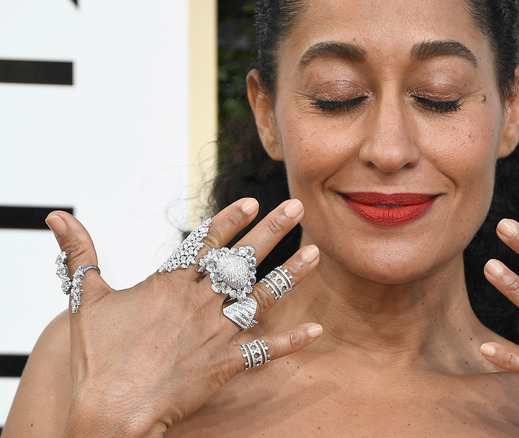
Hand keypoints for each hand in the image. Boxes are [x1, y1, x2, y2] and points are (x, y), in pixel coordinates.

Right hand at [46, 198, 321, 435]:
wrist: (110, 410)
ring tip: (315, 253)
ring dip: (291, 274)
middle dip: (272, 230)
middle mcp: (199, 303)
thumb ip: (80, 255)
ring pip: (261, 297)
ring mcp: (215, 333)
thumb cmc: (97, 357)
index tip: (252, 202)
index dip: (230, 220)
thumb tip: (58, 218)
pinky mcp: (225, 364)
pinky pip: (265, 351)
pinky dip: (291, 341)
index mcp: (169, 284)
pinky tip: (316, 330)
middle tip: (297, 207)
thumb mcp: (86, 299)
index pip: (206, 243)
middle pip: (242, 259)